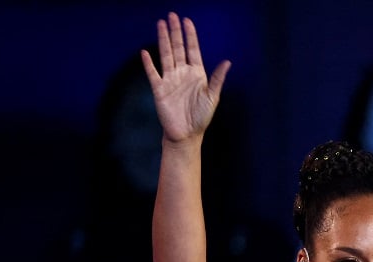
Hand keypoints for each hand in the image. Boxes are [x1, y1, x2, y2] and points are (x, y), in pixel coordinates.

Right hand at [140, 12, 229, 143]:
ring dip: (163, 40)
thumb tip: (228, 62)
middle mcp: (182, 73)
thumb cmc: (202, 117)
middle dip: (175, 32)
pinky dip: (148, 63)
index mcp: (197, 74)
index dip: (190, 36)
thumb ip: (217, 79)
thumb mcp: (213, 97)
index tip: (187, 21)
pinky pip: (153, 73)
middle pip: (178, 48)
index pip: (192, 50)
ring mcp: (170, 79)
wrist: (187, 134)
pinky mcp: (159, 89)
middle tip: (172, 15)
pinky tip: (145, 52)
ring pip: (165, 55)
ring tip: (160, 24)